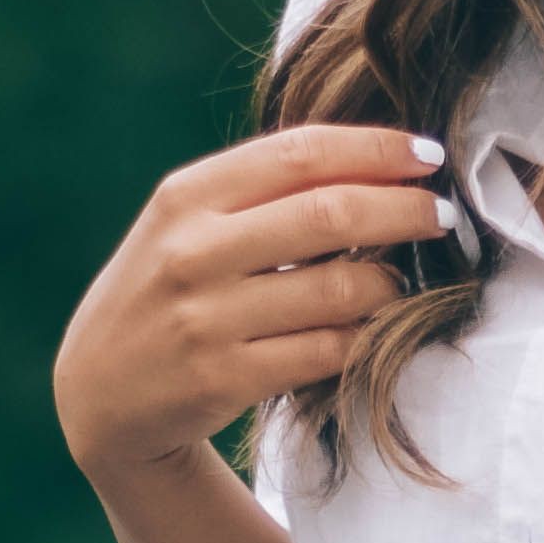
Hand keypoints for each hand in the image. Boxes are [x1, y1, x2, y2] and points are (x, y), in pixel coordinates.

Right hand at [56, 126, 453, 488]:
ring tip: (404, 284)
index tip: (427, 155)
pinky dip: (364, 339)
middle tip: (442, 217)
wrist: (101, 392)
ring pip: (337, 289)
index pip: (300, 152)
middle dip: (403, 212)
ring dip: (390, 286)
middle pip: (329, 214)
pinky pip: (326, 351)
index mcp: (188, 195)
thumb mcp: (187, 226)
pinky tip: (374, 332)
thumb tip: (370, 164)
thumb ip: (258, 193)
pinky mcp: (224, 378)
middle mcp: (192, 249)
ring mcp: (207, 316)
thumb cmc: (165, 293)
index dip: (375, 150)